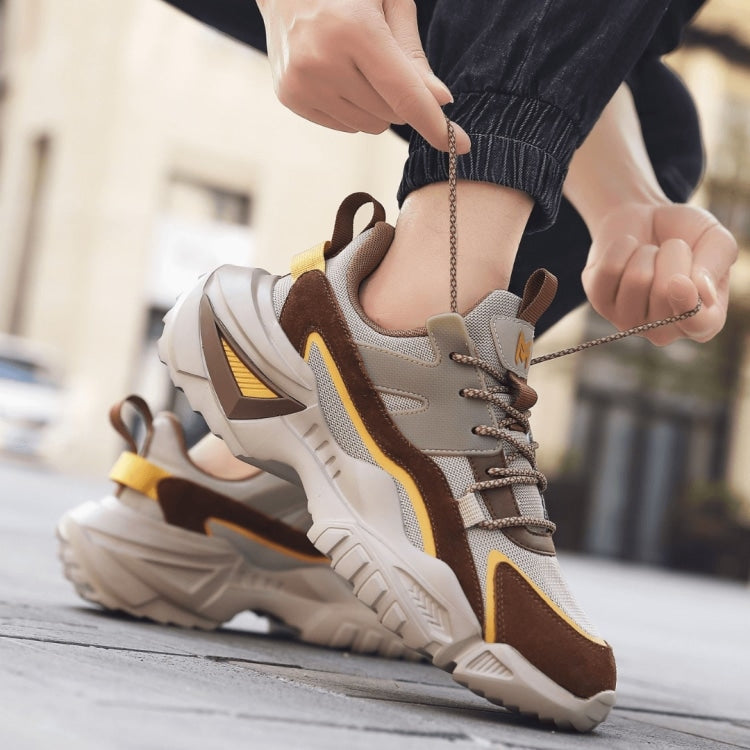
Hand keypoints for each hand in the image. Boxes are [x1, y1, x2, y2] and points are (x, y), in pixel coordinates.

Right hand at [257, 0, 469, 152]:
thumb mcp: (389, 4)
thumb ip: (414, 56)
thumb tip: (441, 102)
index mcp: (354, 30)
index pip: (404, 94)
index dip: (435, 123)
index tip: (462, 145)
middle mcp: (322, 60)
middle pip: (390, 114)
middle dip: (400, 99)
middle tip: (385, 64)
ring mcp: (302, 83)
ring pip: (368, 126)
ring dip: (376, 107)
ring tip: (357, 67)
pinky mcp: (290, 96)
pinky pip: (344, 126)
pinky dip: (352, 109)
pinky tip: (338, 76)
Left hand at [581, 201, 736, 344]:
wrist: (647, 218)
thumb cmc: (686, 234)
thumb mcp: (715, 239)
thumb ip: (715, 264)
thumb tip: (700, 292)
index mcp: (703, 321)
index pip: (698, 325)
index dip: (687, 302)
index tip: (680, 280)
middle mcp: (665, 331)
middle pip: (663, 292)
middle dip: (671, 255)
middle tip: (671, 250)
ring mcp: (628, 321)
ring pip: (636, 279)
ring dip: (646, 252)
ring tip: (649, 253)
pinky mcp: (599, 303)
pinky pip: (609, 270)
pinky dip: (622, 248)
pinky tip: (628, 252)